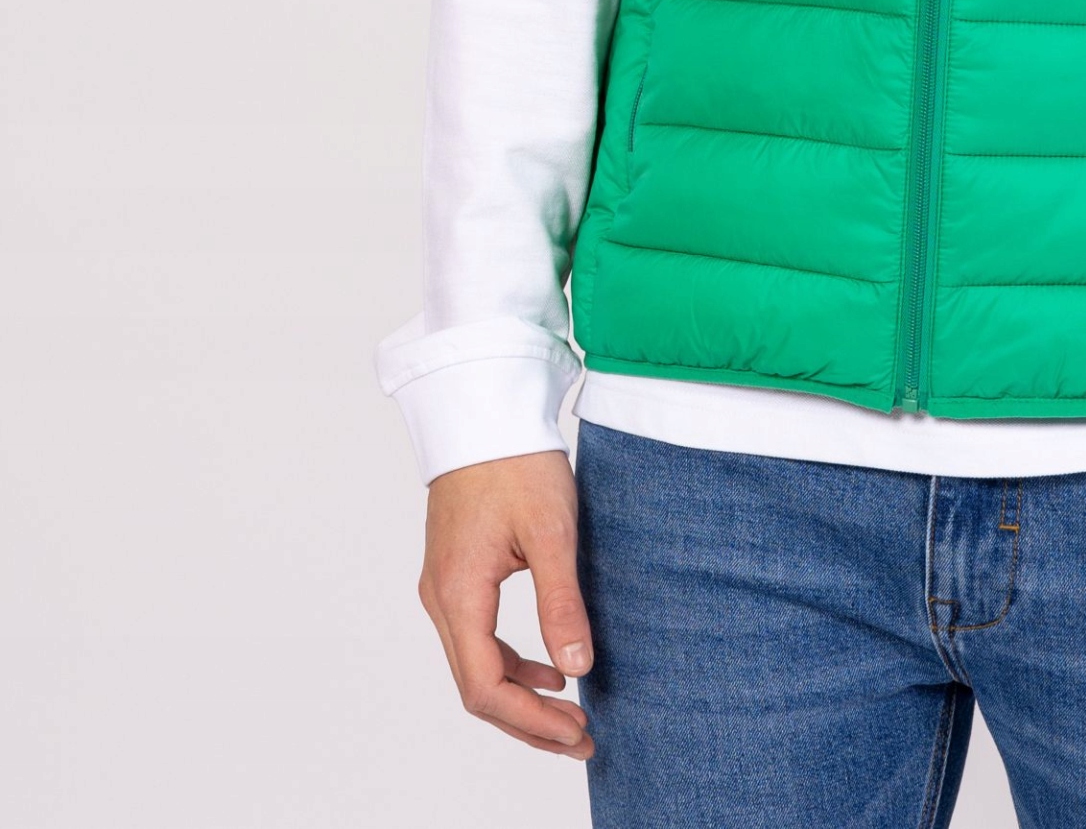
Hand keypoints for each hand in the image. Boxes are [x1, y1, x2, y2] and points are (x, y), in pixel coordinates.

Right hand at [418, 449, 595, 758]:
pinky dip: (510, 665)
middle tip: (581, 738)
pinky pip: (477, 640)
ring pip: (475, 667)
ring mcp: (444, 587)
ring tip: (571, 715)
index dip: (529, 722)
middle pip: (476, 688)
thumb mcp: (551, 531)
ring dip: (520, 698)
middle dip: (528, 722)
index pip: (484, 687)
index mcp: (459, 593)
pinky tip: (548, 669)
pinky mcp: (456, 574)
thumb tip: (577, 670)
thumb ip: (561, 602)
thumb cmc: (516, 460)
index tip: (575, 731)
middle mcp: (441, 598)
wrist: (484, 409)